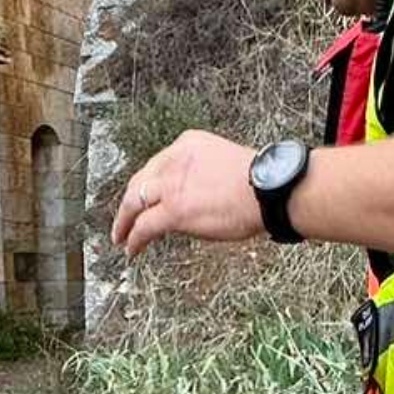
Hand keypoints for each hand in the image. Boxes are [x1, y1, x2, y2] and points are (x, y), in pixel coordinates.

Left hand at [113, 130, 259, 255]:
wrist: (272, 189)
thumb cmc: (262, 181)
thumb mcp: (224, 161)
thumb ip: (202, 174)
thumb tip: (195, 196)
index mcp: (188, 144)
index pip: (157, 165)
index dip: (147, 183)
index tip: (143, 194)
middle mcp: (174, 160)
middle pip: (140, 182)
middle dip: (129, 202)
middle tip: (124, 218)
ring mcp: (172, 185)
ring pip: (135, 203)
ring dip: (124, 222)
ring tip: (121, 237)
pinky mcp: (173, 210)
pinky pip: (144, 227)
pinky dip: (134, 239)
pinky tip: (132, 249)